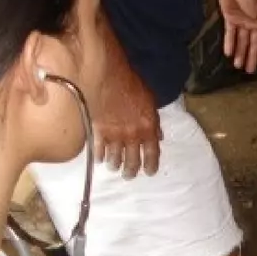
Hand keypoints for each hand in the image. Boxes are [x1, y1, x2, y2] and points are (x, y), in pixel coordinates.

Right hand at [91, 54, 161, 177]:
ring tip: (114, 168)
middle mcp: (132, 136)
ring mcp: (114, 136)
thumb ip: (154, 121)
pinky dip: (100, 156)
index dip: (151, 165)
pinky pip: (99, 150)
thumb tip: (158, 136)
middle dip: (131, 171)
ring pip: (115, 158)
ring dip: (115, 164)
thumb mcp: (150, 102)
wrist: (108, 79)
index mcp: (148, 128)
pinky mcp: (98, 133)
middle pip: (132, 161)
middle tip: (129, 175)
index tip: (149, 172)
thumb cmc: (132, 86)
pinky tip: (100, 159)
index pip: (152, 153)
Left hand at [216, 0, 256, 74]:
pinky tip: (228, 53)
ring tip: (238, 65)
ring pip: (242, 41)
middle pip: (253, 43)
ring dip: (240, 52)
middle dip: (252, 57)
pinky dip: (230, 43)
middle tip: (250, 71)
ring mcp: (242, 21)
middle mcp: (254, 23)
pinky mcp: (230, 18)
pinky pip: (230, 34)